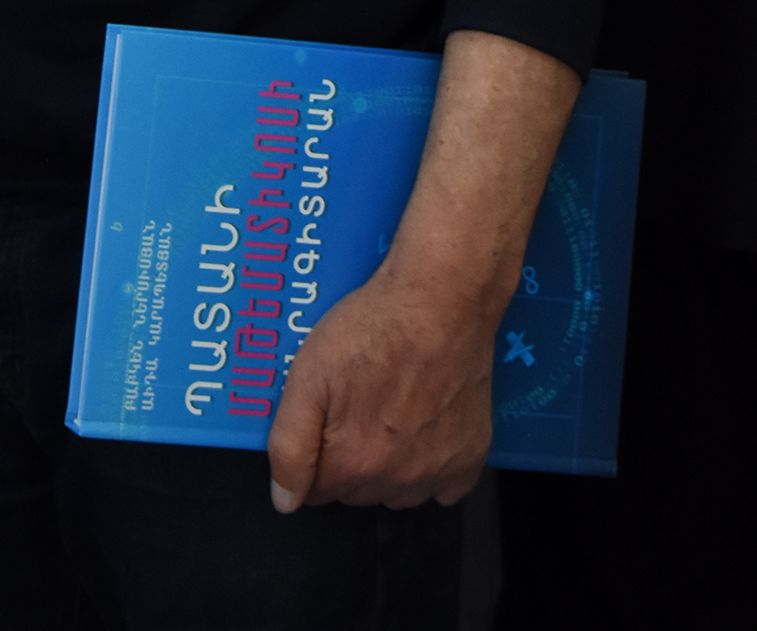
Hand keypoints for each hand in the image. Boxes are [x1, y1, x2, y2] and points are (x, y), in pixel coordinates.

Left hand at [262, 29, 579, 513]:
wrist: (458, 263)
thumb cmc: (379, 297)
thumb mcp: (313, 361)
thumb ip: (289, 433)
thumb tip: (278, 492)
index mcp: (361, 443)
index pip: (310, 482)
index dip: (295, 441)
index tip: (294, 397)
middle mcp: (408, 455)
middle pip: (351, 476)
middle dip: (334, 432)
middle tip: (330, 371)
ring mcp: (448, 444)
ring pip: (394, 461)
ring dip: (377, 422)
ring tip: (367, 363)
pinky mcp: (478, 426)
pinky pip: (440, 448)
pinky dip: (423, 418)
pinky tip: (410, 372)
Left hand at [263, 258, 499, 512]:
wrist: (441, 304)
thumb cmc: (371, 332)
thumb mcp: (306, 378)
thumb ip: (290, 447)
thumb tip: (285, 502)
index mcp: (353, 464)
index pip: (317, 491)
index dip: (314, 456)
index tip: (325, 420)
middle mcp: (398, 481)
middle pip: (357, 493)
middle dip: (349, 461)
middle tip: (356, 408)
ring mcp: (439, 472)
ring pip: (398, 494)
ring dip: (388, 470)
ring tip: (390, 416)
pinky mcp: (471, 459)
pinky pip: (444, 489)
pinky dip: (431, 470)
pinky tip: (424, 431)